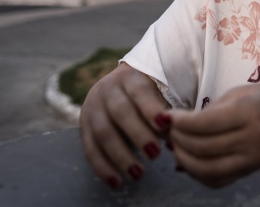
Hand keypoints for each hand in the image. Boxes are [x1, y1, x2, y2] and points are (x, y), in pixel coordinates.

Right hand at [79, 63, 170, 187]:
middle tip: (155, 154)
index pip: (139, 91)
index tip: (165, 126)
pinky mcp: (83, 126)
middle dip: (138, 134)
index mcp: (130, 77)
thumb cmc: (145, 94)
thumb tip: (176, 139)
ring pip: (103, 132)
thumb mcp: (155, 93)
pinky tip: (116, 181)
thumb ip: (164, 114)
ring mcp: (92, 107)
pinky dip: (103, 167)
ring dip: (121, 156)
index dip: (151, 109)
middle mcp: (107, 89)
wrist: (115, 86)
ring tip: (138, 174)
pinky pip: (90, 149)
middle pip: (120, 112)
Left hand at [168, 84, 259, 187]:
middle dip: (177, 139)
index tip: (166, 116)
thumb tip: (181, 124)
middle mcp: (251, 139)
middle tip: (167, 129)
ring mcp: (251, 159)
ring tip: (174, 145)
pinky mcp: (249, 171)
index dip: (180, 121)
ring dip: (183, 159)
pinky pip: (216, 180)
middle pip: (202, 147)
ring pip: (206, 169)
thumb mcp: (241, 92)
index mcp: (249, 113)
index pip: (205, 124)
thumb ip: (212, 109)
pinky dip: (196, 173)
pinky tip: (188, 160)